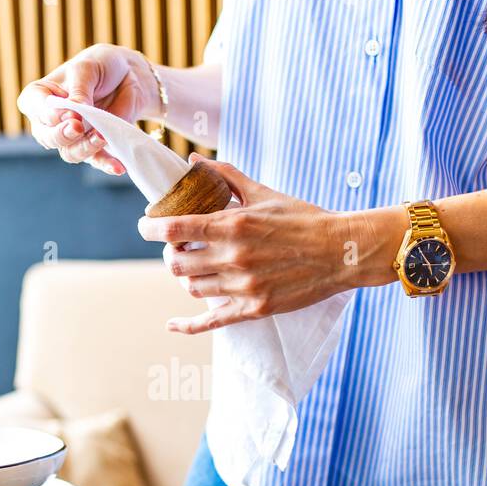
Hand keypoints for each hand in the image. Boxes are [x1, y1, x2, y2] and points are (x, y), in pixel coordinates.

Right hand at [16, 44, 160, 175]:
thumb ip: (78, 92)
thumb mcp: (87, 69)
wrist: (127, 76)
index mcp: (40, 96)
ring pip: (69, 153)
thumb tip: (73, 115)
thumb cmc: (99, 67)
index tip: (68, 113)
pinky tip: (117, 166)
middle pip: (48, 137)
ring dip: (85, 148)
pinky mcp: (93, 148)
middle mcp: (50, 121)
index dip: (48, 114)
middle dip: (63, 135)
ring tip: (102, 136)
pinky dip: (107, 164)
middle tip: (79, 127)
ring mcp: (71, 137)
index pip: (34, 107)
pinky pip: (96, 161)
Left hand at [137, 156, 400, 333]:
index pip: (174, 229)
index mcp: (233, 225)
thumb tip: (197, 161)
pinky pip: (211, 322)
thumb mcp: (264, 193)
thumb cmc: (304, 218)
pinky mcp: (254, 308)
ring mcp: (243, 286)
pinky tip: (172, 324)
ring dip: (186, 278)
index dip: (151, 228)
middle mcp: (234, 257)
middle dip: (171, 255)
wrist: (341, 251)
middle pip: (177, 263)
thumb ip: (227, 176)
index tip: (145, 226)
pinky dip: (187, 325)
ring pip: (192, 288)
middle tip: (178, 248)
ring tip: (195, 268)